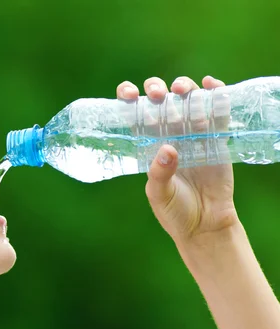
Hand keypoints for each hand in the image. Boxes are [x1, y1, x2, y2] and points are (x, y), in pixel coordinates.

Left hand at [116, 76, 238, 246]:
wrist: (205, 226)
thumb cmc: (175, 211)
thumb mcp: (159, 194)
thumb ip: (160, 173)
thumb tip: (168, 149)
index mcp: (148, 145)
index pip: (136, 115)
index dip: (129, 98)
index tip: (128, 92)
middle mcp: (169, 135)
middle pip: (161, 101)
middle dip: (157, 89)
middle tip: (157, 94)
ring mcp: (194, 135)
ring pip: (187, 100)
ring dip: (184, 87)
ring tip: (181, 89)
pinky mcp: (217, 139)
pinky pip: (217, 112)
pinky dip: (215, 94)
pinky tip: (210, 84)